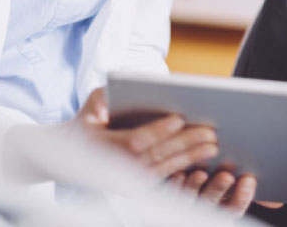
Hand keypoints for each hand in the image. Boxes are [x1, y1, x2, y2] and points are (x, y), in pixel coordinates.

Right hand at [73, 87, 217, 176]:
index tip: (178, 119)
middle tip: (209, 133)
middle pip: (156, 156)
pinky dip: (182, 168)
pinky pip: (162, 177)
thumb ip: (100, 99)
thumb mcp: (90, 106)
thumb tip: (109, 102)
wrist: (73, 155)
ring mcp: (125, 180)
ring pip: (163, 169)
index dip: (157, 131)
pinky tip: (200, 159)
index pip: (135, 142)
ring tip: (212, 147)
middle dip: (184, 144)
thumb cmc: (87, 123)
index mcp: (102, 147)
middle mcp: (115, 168)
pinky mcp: (135, 186)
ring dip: (189, 158)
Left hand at [168, 169, 257, 214]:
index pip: (234, 207)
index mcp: (221, 211)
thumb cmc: (211, 189)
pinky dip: (176, 185)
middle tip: (226, 176)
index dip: (242, 196)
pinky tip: (180, 174)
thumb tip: (260, 175)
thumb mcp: (230, 189)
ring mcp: (184, 208)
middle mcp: (203, 212)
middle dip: (218, 188)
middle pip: (212, 203)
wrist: (181, 203)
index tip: (248, 180)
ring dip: (195, 186)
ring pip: (190, 199)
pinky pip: (170, 195)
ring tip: (200, 174)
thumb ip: (242, 184)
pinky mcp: (168, 201)